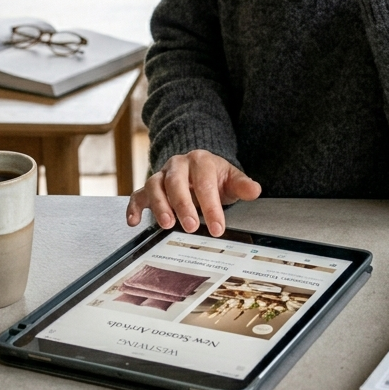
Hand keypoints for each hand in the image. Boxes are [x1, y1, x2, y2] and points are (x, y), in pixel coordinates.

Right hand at [126, 150, 261, 237]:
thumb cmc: (214, 177)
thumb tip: (255, 190)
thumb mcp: (231, 179)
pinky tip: (133, 221)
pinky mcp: (148, 188)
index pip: (205, 183)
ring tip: (167, 225)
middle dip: (183, 205)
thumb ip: (242, 185)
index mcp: (201, 161)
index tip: (217, 228)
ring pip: (154, 186)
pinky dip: (133, 207)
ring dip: (159, 205)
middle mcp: (178, 165)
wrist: (198, 168)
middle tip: (191, 226)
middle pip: (176, 182)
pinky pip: (137, 194)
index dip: (211, 207)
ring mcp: (161, 175)